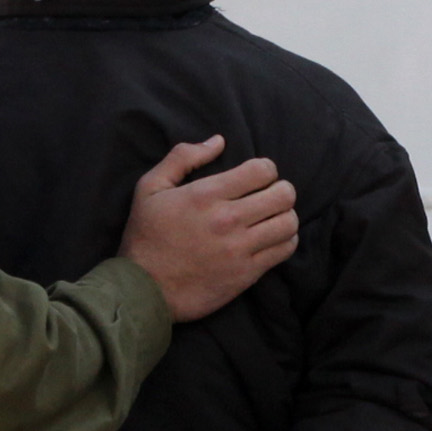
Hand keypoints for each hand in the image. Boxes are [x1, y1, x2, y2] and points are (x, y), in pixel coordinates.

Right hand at [119, 135, 298, 322]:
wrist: (143, 290)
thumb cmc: (145, 236)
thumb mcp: (150, 187)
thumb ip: (183, 157)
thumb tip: (219, 141)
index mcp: (206, 195)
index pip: (262, 170)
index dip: (266, 169)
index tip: (256, 177)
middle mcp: (227, 220)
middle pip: (283, 195)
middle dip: (281, 190)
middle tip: (269, 195)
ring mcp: (239, 249)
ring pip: (288, 223)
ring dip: (285, 215)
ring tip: (272, 217)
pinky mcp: (246, 274)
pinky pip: (284, 250)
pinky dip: (286, 240)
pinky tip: (272, 238)